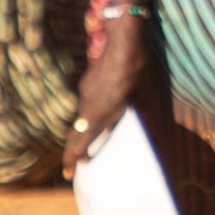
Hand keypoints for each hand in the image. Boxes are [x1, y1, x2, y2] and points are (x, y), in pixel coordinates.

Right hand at [70, 2, 148, 162]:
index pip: (79, 141)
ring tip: (95, 138)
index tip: (68, 173)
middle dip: (75, 150)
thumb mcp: (141, 96)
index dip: (72, 159)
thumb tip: (146, 125)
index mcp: (99, 113)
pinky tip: (106, 108)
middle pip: (76, 132)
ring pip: (84, 116)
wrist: (123, 41)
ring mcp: (85, 92)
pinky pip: (88, 102)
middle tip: (76, 165)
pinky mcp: (87, 82)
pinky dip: (92, 112)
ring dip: (88, 128)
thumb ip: (139, 113)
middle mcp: (88, 105)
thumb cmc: (135, 71)